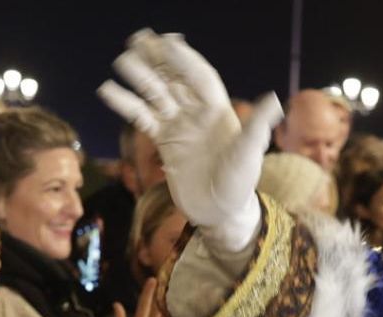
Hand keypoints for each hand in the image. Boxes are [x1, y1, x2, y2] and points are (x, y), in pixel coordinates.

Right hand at [98, 30, 283, 252]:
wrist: (220, 214)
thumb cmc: (239, 185)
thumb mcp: (248, 156)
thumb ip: (257, 127)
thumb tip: (275, 100)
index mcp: (218, 110)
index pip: (199, 77)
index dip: (184, 60)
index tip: (166, 42)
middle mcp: (197, 113)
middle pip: (174, 78)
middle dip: (158, 59)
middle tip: (138, 38)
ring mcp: (179, 125)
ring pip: (156, 94)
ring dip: (140, 78)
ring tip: (121, 60)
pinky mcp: (164, 141)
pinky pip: (142, 117)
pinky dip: (126, 104)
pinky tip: (107, 90)